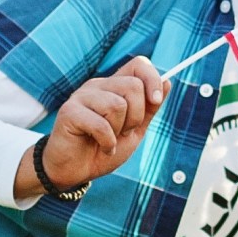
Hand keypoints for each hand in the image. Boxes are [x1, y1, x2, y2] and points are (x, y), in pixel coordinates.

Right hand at [34, 57, 169, 194]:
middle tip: (122, 132)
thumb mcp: (135, 131)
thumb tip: (168, 82)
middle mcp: (98, 86)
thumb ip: (149, 109)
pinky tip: (102, 147)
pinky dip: (107, 142)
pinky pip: (101, 124)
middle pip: (133, 86)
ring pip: (117, 105)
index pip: (138, 64)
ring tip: (108, 140)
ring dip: (118, 131)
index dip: (152, 79)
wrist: (75, 171)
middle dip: (136, 116)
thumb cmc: (102, 150)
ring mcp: (82, 96)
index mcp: (114, 87)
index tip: (156, 100)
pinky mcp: (69, 112)